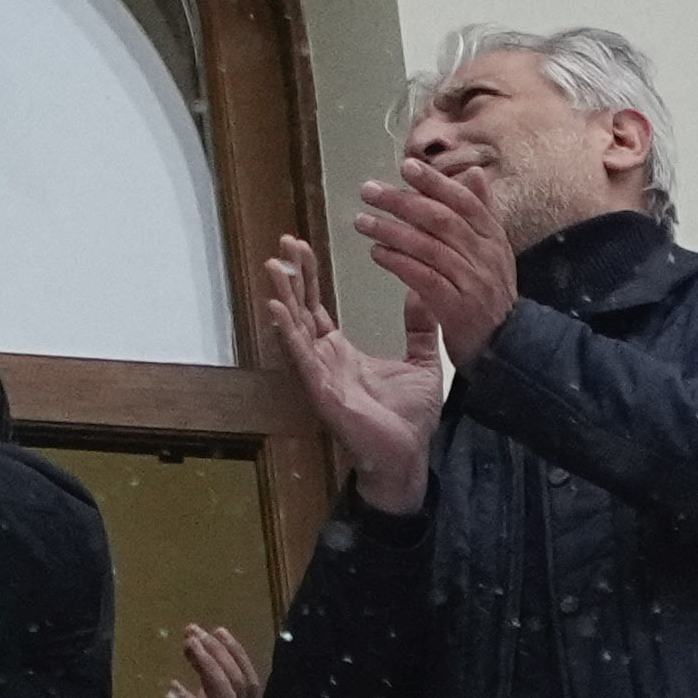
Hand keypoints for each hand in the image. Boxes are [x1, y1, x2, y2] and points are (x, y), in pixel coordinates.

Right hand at [261, 234, 442, 514]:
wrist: (411, 454)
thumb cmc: (410, 417)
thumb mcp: (422, 364)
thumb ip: (420, 330)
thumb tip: (422, 294)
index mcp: (340, 351)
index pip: (317, 306)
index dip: (308, 277)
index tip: (301, 246)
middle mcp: (323, 358)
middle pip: (300, 309)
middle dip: (291, 276)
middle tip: (284, 243)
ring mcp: (319, 373)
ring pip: (295, 327)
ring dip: (283, 296)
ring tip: (274, 266)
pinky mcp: (321, 388)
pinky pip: (301, 355)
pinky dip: (288, 330)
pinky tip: (277, 307)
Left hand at [355, 155, 518, 365]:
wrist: (507, 346)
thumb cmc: (489, 293)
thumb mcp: (492, 250)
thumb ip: (480, 211)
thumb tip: (473, 172)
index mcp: (493, 238)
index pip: (465, 202)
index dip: (435, 182)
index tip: (405, 166)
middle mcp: (485, 256)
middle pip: (442, 220)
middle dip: (403, 201)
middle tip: (369, 190)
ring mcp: (473, 282)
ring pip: (429, 247)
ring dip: (391, 230)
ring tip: (362, 221)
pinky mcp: (458, 308)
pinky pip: (424, 278)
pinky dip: (398, 262)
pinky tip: (377, 252)